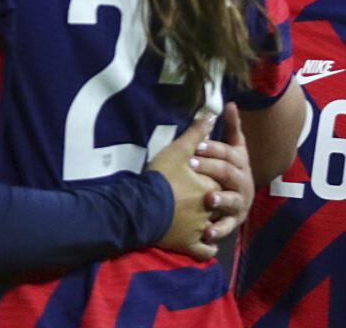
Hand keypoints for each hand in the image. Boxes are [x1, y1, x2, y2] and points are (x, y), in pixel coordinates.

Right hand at [147, 111, 217, 260]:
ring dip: (215, 224)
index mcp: (213, 187)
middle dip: (217, 200)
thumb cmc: (160, 178)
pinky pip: (205, 249)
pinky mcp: (190, 244)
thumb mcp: (177, 150)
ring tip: (208, 219)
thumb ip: (196, 133)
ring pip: (215, 227)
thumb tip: (212, 114)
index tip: (202, 171)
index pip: (222, 180)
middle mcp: (212, 210)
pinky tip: (206, 242)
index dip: (213, 174)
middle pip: (220, 203)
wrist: (142, 207)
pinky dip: (208, 246)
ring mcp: (202, 229)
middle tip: (206, 195)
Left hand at [192, 102, 253, 242]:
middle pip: (230, 172)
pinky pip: (226, 227)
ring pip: (233, 200)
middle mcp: (243, 182)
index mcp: (239, 162)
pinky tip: (206, 233)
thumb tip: (227, 105)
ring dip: (221, 199)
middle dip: (212, 167)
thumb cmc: (219, 170)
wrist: (228, 199)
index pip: (232, 151)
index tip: (199, 144)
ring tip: (208, 198)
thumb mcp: (220, 150)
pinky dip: (217, 230)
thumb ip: (222, 129)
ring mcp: (239, 203)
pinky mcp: (233, 222)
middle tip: (192, 163)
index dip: (216, 148)